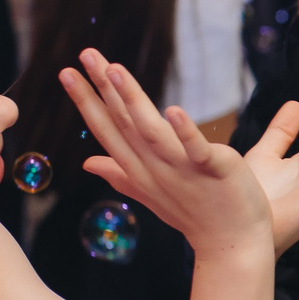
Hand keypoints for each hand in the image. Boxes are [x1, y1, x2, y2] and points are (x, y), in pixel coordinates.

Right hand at [59, 49, 274, 257]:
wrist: (231, 245)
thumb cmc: (194, 215)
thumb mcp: (150, 191)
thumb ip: (120, 174)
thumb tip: (88, 163)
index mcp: (139, 168)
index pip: (107, 129)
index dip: (87, 101)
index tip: (67, 72)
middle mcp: (154, 167)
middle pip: (123, 123)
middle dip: (101, 88)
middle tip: (84, 55)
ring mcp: (181, 169)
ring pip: (151, 131)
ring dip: (133, 100)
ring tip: (115, 70)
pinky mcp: (212, 169)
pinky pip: (195, 149)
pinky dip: (184, 131)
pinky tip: (173, 110)